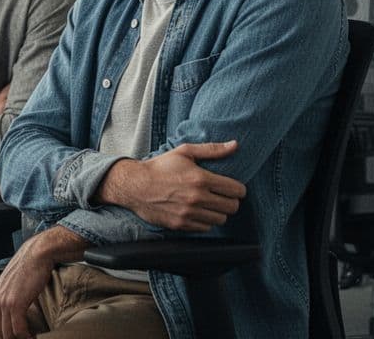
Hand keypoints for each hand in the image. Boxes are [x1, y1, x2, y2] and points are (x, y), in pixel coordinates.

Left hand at [0, 226, 81, 338]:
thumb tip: (17, 317)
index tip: (17, 338)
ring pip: (8, 334)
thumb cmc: (29, 270)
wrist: (37, 254)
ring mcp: (3, 303)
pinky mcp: (15, 303)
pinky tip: (34, 337)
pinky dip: (27, 337)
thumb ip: (9, 300)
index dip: (5, 336)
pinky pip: (19, 329)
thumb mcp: (13, 287)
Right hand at [103, 141, 246, 231]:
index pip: (236, 190)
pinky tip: (197, 211)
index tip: (233, 187)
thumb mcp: (184, 152)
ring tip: (209, 204)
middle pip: (232, 207)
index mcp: (201, 179)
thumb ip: (212, 149)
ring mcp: (189, 213)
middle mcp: (197, 198)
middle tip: (222, 196)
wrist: (134, 185)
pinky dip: (205, 221)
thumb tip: (235, 145)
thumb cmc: (159, 167)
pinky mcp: (181, 224)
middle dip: (231, 201)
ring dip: (218, 212)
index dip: (238, 189)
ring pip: (221, 219)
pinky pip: (206, 227)